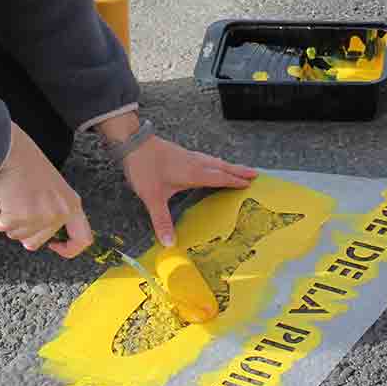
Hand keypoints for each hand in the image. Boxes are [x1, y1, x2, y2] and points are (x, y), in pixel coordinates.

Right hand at [0, 122, 92, 257]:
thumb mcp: (53, 189)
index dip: (69, 249)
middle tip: (17, 208)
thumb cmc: (28, 164)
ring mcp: (39, 218)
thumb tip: (38, 240)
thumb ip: (54, 212)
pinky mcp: (17, 218)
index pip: (83, 239)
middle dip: (22, 229)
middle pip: (36, 243)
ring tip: (9, 196)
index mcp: (72, 204)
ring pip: (17, 236)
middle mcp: (58, 214)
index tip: (54, 246)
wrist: (10, 150)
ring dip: (7, 220)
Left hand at [121, 135, 255, 246]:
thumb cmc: (144, 168)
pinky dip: (215, 162)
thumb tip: (169, 243)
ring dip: (227, 165)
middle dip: (238, 170)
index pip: (218, 177)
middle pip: (221, 166)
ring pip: (213, 160)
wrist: (131, 142)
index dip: (234, 181)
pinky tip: (210, 164)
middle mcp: (194, 163)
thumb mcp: (152, 197)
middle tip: (255, 173)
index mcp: (193, 173)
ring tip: (238, 169)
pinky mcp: (180, 153)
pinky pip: (205, 158)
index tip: (250, 183)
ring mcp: (187, 156)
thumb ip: (161, 220)